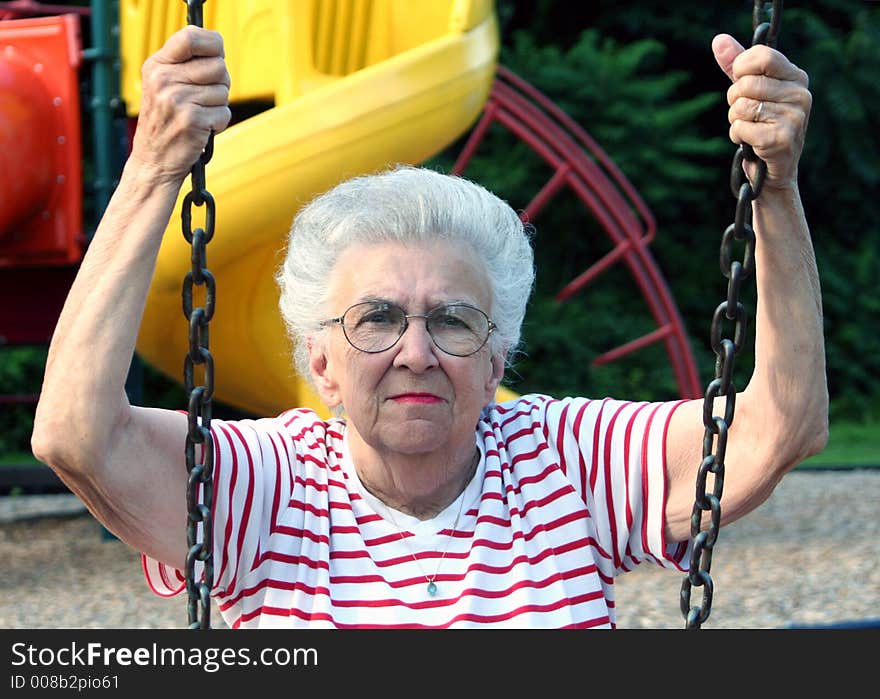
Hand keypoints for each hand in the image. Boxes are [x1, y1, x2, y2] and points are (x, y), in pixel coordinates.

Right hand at [130, 26, 230, 184]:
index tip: (217, 54)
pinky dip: (219, 123)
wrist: (153, 161)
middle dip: (220, 82)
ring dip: (218, 106)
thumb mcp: (162, 86)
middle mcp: (164, 80)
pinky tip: (202, 128)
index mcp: (157, 66)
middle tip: (205, 97)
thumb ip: (184, 66)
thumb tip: (217, 49)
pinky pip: (224, 113)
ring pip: (223, 92)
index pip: (191, 36)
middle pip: (218, 66)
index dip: (213, 43)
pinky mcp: (192, 121)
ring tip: (199, 114)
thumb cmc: (165, 123)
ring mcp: (177, 100)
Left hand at [712, 33, 810, 189]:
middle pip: (745, 84)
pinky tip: (751, 143)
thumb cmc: (761, 127)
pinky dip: (737, 136)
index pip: (762, 56)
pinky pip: (740, 127)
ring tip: (750, 129)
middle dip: (734, 101)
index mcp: (797, 77)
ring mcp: (793, 117)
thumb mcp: (751, 92)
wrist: (773, 173)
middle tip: (747, 114)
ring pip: (740, 106)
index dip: (740, 69)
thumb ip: (735, 66)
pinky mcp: (780, 139)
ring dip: (735, 120)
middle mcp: (800, 95)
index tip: (740, 81)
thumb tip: (718, 40)